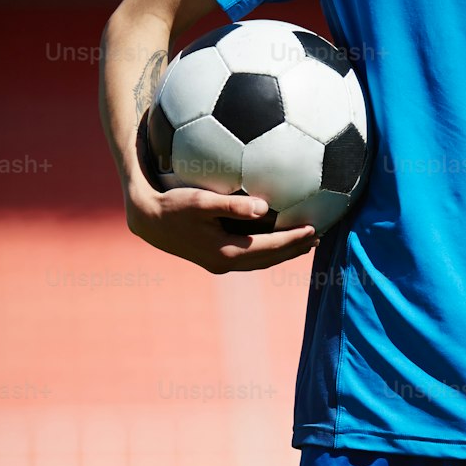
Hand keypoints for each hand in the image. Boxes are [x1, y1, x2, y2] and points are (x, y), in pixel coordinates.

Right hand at [125, 183, 320, 274]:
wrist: (147, 221)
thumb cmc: (172, 205)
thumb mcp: (200, 201)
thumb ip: (232, 206)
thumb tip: (264, 206)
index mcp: (226, 251)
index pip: (269, 248)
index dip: (293, 240)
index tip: (314, 230)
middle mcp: (226, 263)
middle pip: (269, 259)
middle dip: (294, 249)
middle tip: (318, 237)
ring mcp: (220, 264)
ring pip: (261, 261)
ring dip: (283, 252)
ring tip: (304, 242)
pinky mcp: (215, 259)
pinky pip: (250, 257)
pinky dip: (267, 250)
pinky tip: (275, 238)